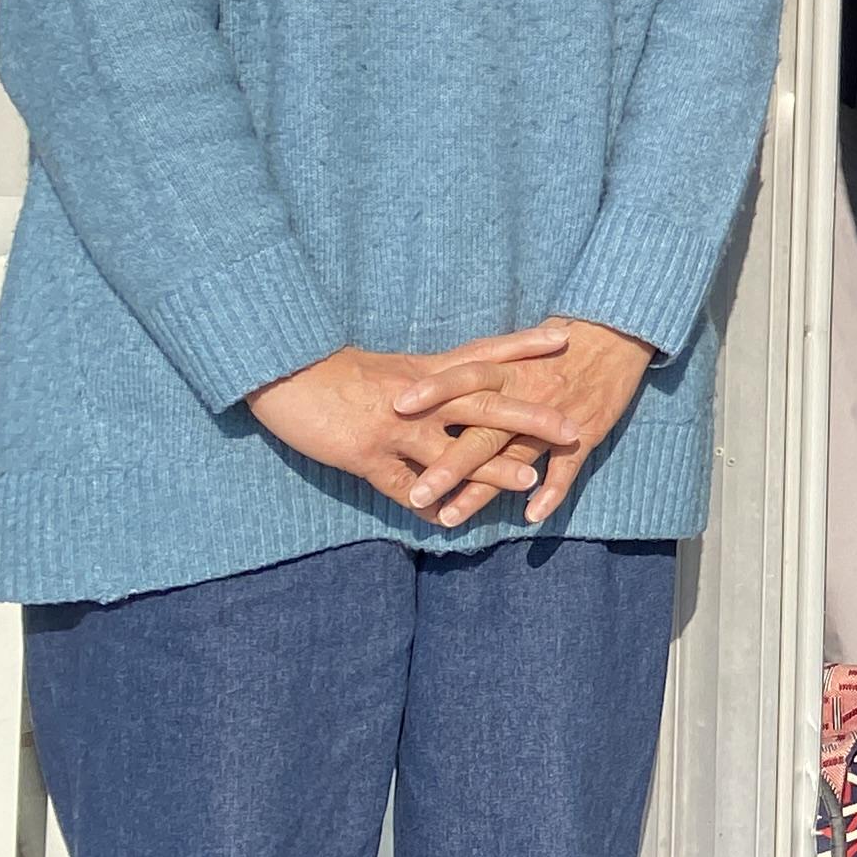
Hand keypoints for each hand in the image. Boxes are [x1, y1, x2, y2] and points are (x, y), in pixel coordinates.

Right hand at [252, 338, 576, 525]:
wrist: (282, 371)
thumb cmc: (335, 370)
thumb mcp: (389, 369)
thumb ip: (427, 380)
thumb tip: (459, 388)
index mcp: (425, 371)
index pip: (485, 353)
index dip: (525, 346)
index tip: (567, 337)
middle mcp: (418, 397)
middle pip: (484, 404)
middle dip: (531, 417)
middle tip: (573, 428)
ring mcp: (394, 426)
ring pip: (451, 448)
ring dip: (491, 467)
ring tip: (529, 481)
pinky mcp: (365, 452)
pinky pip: (401, 484)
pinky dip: (423, 502)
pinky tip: (445, 519)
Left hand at [394, 317, 658, 526]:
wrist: (617, 334)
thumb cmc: (561, 341)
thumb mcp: (517, 349)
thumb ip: (481, 371)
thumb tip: (431, 385)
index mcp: (509, 369)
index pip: (464, 376)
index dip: (433, 390)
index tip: (395, 408)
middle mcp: (527, 394)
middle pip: (481, 432)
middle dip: (448, 465)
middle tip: (414, 494)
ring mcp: (555, 417)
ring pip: (514, 459)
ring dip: (483, 491)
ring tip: (450, 518)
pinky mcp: (585, 432)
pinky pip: (567, 468)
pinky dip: (552, 492)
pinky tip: (532, 516)